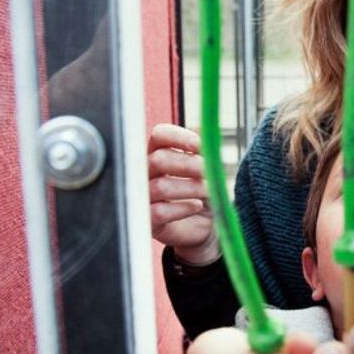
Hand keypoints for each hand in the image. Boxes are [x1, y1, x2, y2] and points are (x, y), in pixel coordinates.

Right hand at [149, 123, 218, 265]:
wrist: (204, 226)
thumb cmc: (202, 192)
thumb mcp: (207, 167)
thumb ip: (204, 147)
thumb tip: (205, 127)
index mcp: (158, 152)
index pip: (159, 135)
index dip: (179, 137)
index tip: (200, 145)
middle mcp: (146, 172)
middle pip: (159, 159)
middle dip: (190, 164)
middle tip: (209, 172)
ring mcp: (144, 196)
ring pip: (161, 186)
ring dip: (191, 187)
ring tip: (208, 191)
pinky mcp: (148, 220)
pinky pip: (160, 211)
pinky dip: (183, 207)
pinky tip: (197, 205)